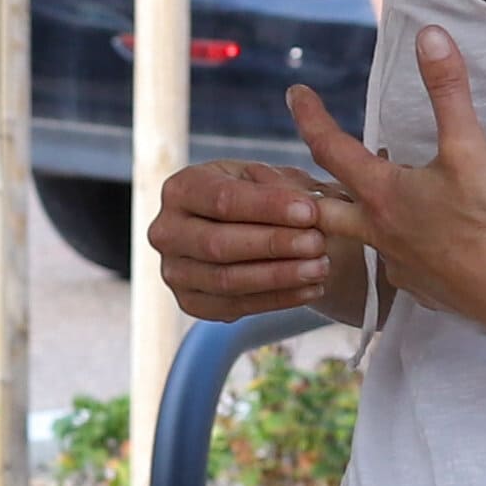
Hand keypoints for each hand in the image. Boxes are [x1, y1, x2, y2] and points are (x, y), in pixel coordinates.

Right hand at [151, 153, 336, 322]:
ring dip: (278, 276)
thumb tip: (310, 208)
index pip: (222, 199)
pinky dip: (276, 300)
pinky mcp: (190, 302)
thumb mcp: (275, 179)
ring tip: (320, 268)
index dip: (268, 207)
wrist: (256, 230)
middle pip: (218, 244)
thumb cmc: (266, 197)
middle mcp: (166, 230)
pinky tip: (309, 289)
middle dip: (273, 245)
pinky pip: (233, 307)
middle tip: (318, 244)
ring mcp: (174, 271)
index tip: (311, 212)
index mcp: (181, 188)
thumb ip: (288, 189)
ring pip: (226, 280)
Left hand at [283, 32, 485, 347]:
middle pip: (319, 207)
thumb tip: (429, 36)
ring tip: (345, 202)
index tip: (295, 94)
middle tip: (279, 173)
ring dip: (343, 219)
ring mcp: (395, 264)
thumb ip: (447, 91)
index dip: (310, 117)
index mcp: (382, 194)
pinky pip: (393, 263)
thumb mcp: (469, 147)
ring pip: (355, 237)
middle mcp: (377, 231)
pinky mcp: (419, 286)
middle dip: (295, 189)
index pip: (331, 148)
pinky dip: (392, 247)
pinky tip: (410, 243)